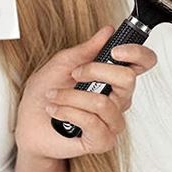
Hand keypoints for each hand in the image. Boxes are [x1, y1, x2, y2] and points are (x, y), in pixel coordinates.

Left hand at [14, 25, 156, 160]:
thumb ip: (86, 49)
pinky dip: (68, 112)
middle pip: (128, 80)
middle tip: (74, 73)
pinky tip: (57, 111)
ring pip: (103, 103)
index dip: (137, 53)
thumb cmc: (45, 91)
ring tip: (55, 96)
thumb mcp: (62, 63)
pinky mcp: (102, 140)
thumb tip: (107, 31)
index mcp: (112, 76)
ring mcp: (111, 120)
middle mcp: (117, 98)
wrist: (29, 121)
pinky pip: (93, 123)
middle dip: (94, 71)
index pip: (142, 63)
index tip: (115, 50)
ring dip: (71, 96)